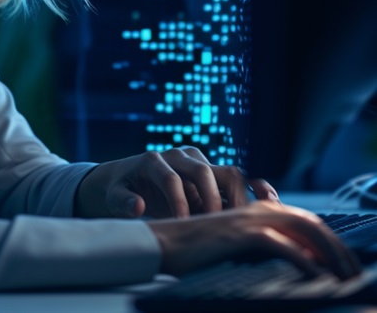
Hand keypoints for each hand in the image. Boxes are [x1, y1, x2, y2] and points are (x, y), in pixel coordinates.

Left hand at [74, 146, 277, 218]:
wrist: (130, 178)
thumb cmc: (123, 189)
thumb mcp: (115, 196)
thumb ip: (124, 201)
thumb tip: (138, 207)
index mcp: (155, 160)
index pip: (171, 179)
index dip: (178, 202)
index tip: (183, 225)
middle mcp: (180, 157)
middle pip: (203, 172)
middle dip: (211, 201)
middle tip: (216, 227)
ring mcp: (199, 163)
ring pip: (227, 173)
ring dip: (239, 197)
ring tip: (247, 221)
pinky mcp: (213, 175)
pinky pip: (239, 179)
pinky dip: (255, 188)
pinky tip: (270, 202)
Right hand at [149, 200, 361, 278]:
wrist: (163, 242)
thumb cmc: (195, 247)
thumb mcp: (234, 242)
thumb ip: (261, 243)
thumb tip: (297, 263)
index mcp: (256, 207)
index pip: (304, 219)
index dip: (330, 240)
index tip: (346, 264)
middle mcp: (255, 207)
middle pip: (309, 221)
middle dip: (336, 247)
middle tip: (354, 272)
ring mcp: (248, 217)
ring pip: (301, 228)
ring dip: (328, 253)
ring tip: (343, 276)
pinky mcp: (238, 232)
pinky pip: (280, 245)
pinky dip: (302, 261)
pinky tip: (315, 275)